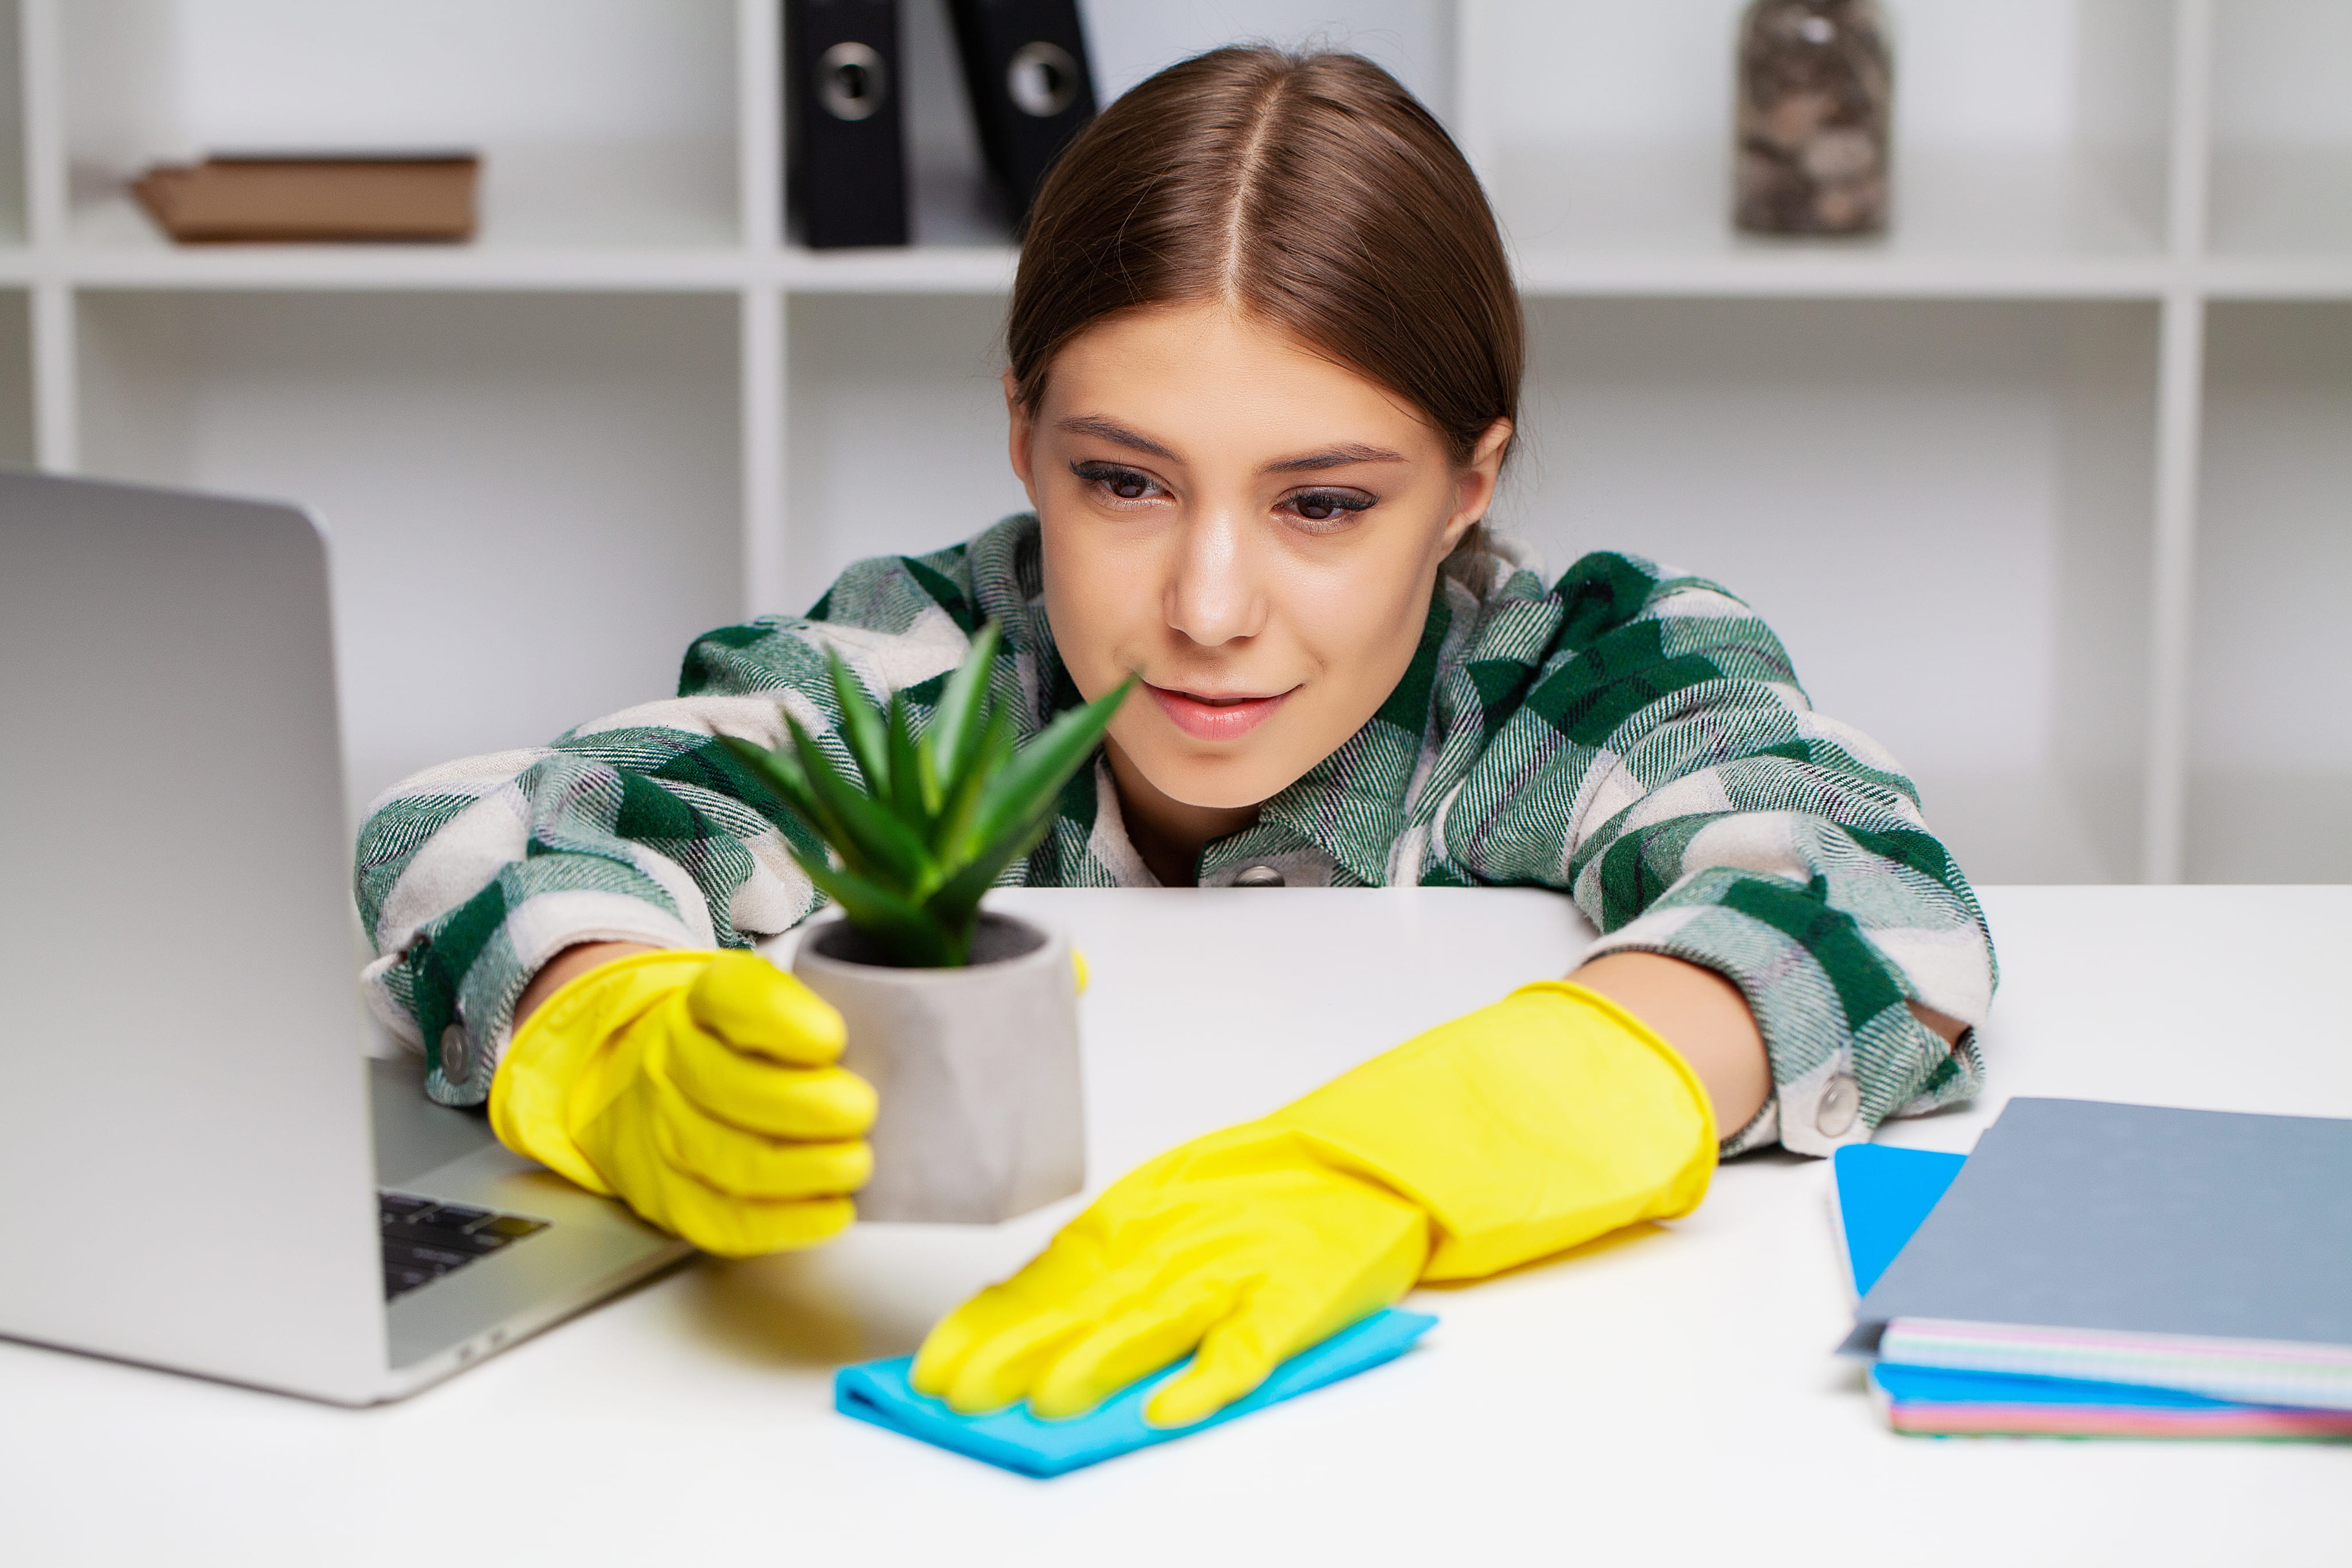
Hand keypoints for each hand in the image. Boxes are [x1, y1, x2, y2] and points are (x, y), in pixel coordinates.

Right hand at [490, 950, 876, 1254]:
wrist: (654, 1091)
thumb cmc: (739, 1047)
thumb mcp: (770, 1004)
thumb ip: (816, 1018)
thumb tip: (882, 1055)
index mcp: (701, 1002)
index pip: (730, 996)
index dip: (783, 1020)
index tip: (832, 1039)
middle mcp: (672, 1062)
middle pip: (732, 1089)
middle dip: (807, 1106)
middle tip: (861, 1111)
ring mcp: (665, 1133)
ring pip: (732, 1161)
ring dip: (805, 1168)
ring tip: (855, 1163)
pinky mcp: (674, 1198)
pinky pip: (728, 1220)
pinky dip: (788, 1221)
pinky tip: (832, 1210)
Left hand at [913, 983, 1716, 1425]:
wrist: (1369, 1160)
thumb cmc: (1254, 1193)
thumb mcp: (1160, 1212)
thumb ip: (1090, 1269)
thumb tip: (999, 1326)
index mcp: (1134, 1225)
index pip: (1043, 1280)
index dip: (985, 1326)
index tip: (931, 1368)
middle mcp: (1174, 1249)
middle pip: (1083, 1307)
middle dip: (1017, 1352)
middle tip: (959, 1397)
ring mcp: (1236, 1273)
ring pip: (1155, 1324)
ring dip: (1098, 1364)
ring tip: (1049, 1403)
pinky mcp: (1295, 1300)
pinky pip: (1249, 1349)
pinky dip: (1211, 1381)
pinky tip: (1172, 1412)